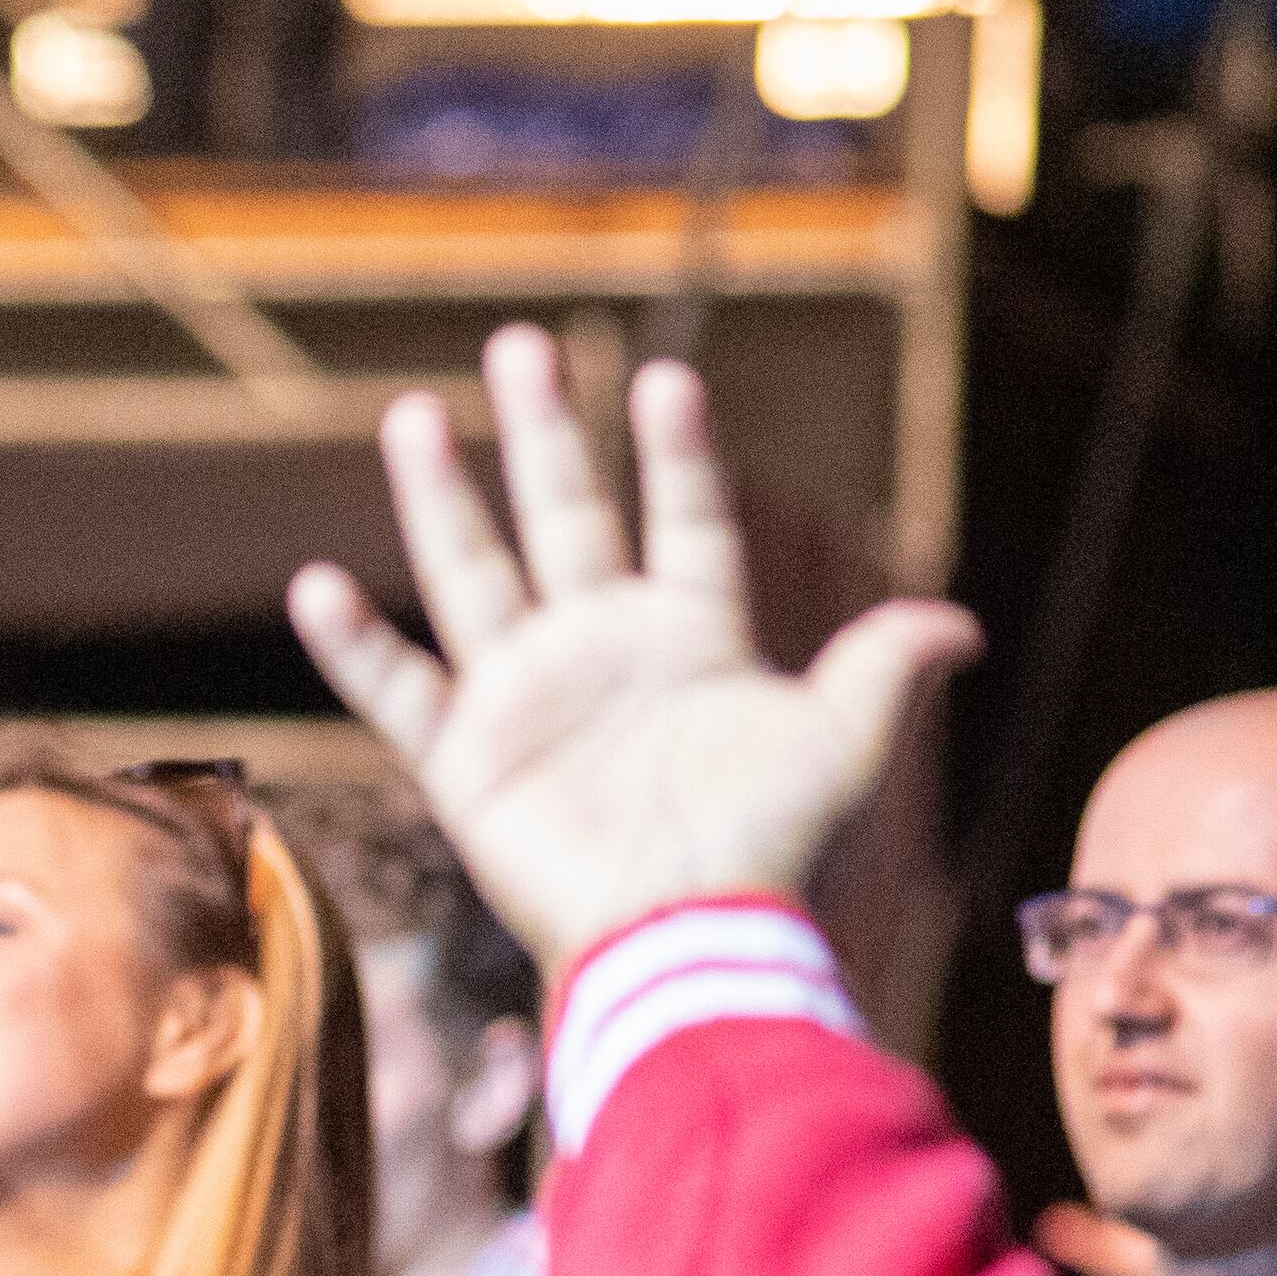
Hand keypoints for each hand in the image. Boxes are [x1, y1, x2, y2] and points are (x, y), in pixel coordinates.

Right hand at [286, 323, 976, 967]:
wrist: (686, 934)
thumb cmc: (767, 846)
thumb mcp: (841, 743)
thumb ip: (881, 668)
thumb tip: (960, 627)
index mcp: (690, 636)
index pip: (685, 518)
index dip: (678, 452)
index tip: (664, 378)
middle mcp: (601, 650)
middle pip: (564, 517)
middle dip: (541, 431)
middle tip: (520, 341)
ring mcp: (528, 698)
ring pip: (473, 573)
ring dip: (440, 495)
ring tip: (415, 413)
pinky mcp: (468, 759)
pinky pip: (400, 691)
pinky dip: (355, 646)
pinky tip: (316, 586)